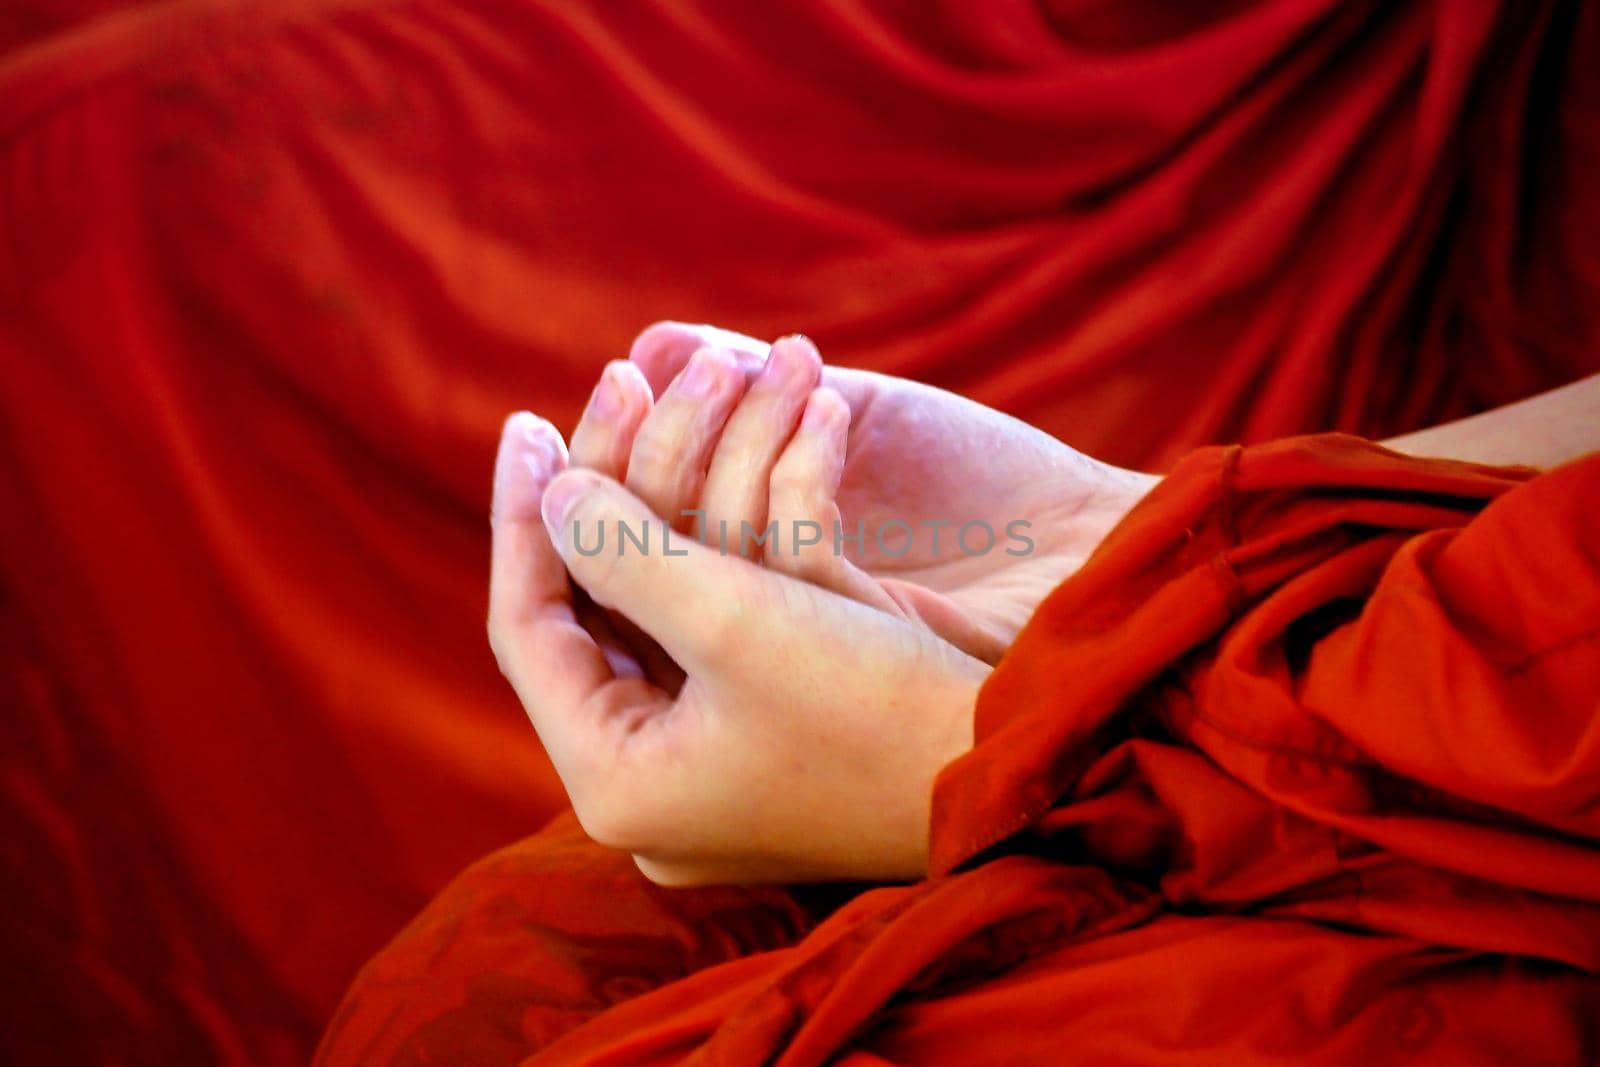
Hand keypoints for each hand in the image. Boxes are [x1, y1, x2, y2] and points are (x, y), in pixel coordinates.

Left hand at [488, 414, 986, 885]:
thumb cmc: (877, 708)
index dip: (520, 519)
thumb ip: (620, 550)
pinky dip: (720, 530)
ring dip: (674, 489)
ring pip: (659, 598)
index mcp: (619, 782)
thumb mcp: (734, 621)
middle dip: (611, 482)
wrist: (1023, 767)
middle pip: (595, 606)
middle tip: (611, 384)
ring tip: (677, 389)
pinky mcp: (765, 725)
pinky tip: (729, 452)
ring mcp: (711, 755)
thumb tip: (550, 490)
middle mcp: (653, 777)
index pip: (530, 631)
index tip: (525, 420)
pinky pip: (713, 613)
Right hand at [603, 323, 1157, 660]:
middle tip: (636, 374)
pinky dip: (795, 469)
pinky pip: (783, 556)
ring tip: (763, 361)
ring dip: (713, 442)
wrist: (1089, 546)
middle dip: (636, 454)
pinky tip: (833, 403)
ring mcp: (795, 658)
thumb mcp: (846, 418)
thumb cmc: (972, 485)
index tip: (600, 385)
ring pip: (697, 560)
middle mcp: (747, 647)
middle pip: (635, 562)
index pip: (614, 546)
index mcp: (730, 589)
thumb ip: (742, 384)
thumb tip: (645, 347)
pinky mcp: (850, 650)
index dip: (595, 468)